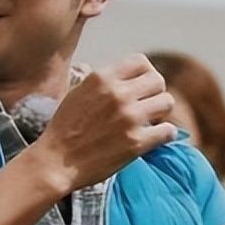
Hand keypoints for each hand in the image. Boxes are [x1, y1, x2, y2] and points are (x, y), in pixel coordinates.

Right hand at [32, 55, 177, 193]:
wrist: (56, 162)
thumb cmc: (65, 128)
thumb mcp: (79, 92)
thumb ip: (105, 81)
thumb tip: (127, 77)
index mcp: (102, 78)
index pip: (141, 62)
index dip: (145, 74)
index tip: (141, 87)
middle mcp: (118, 94)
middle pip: (158, 81)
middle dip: (155, 92)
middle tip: (147, 106)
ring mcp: (129, 118)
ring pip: (167, 102)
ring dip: (161, 112)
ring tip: (150, 121)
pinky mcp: (136, 142)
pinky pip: (168, 131)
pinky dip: (164, 134)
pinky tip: (154, 137)